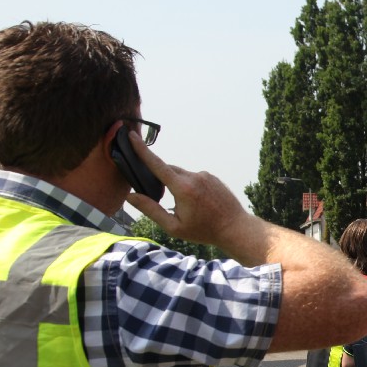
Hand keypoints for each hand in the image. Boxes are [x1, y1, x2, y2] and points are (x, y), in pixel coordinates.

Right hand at [123, 135, 253, 248]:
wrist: (235, 228)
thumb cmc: (204, 231)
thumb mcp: (173, 226)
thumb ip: (150, 209)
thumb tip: (130, 196)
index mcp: (183, 188)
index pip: (157, 164)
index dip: (142, 150)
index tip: (132, 136)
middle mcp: (194, 176)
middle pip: (168, 170)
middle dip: (161, 180)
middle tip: (163, 199)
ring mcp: (205, 175)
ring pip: (182, 175)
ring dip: (178, 186)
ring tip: (189, 207)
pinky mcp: (213, 177)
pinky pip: (194, 178)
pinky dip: (190, 187)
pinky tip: (199, 203)